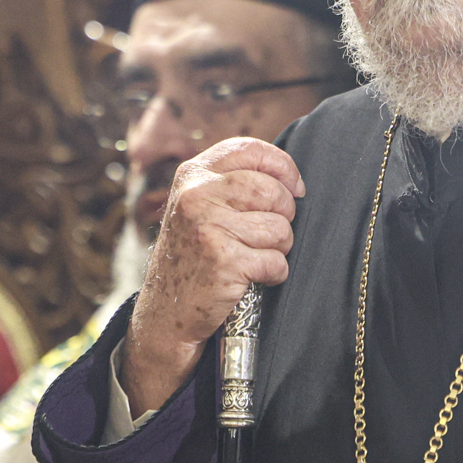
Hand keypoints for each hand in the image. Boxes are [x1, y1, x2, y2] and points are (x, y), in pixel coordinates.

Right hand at [121, 136, 303, 413]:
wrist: (165, 312)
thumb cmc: (192, 255)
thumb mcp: (197, 206)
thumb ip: (231, 182)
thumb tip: (291, 178)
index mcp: (192, 174)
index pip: (251, 150)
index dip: (283, 166)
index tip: (296, 188)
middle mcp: (196, 195)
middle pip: (272, 190)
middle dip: (285, 214)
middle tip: (271, 233)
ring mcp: (208, 228)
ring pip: (280, 228)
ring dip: (279, 247)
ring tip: (256, 256)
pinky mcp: (223, 262)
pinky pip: (276, 262)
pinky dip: (274, 274)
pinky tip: (253, 277)